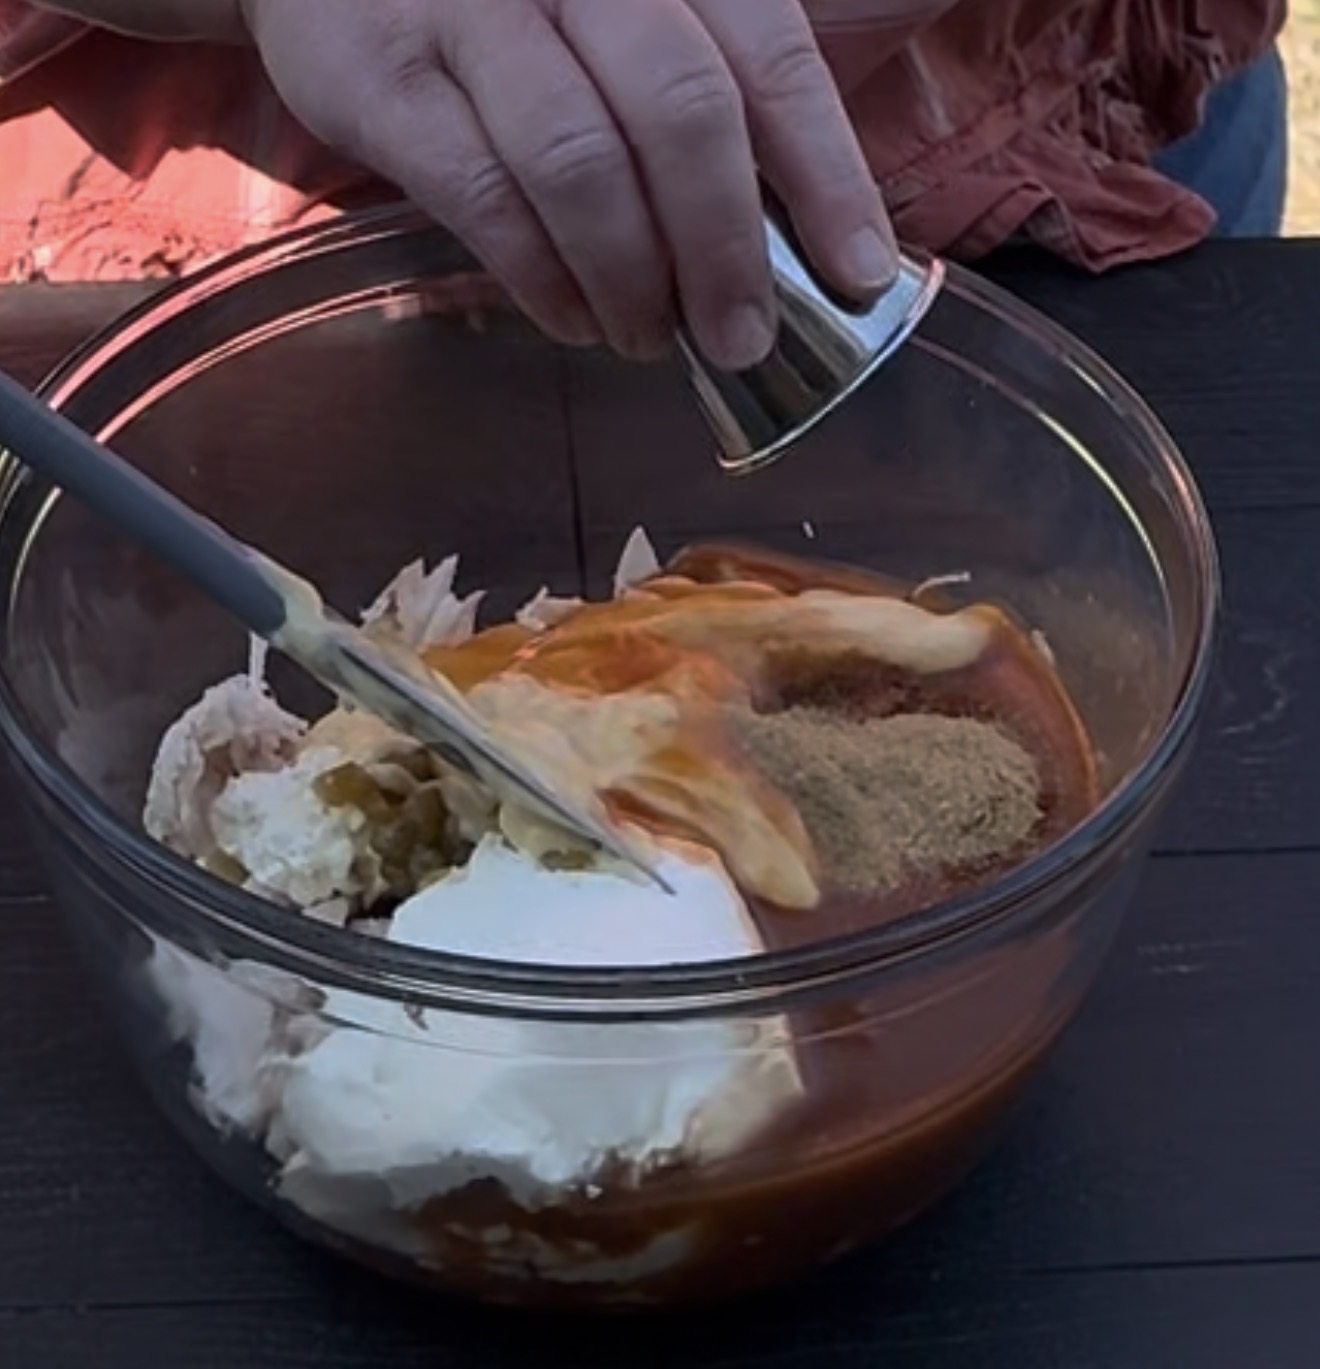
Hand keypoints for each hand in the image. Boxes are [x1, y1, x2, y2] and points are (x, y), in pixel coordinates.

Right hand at [239, 0, 896, 368]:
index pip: (771, 60)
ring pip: (581, 163)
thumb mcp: (628, 14)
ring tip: (648, 338)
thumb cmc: (516, 5)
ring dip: (629, 279)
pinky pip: (484, 198)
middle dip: (724, 251)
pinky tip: (573, 320)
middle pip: (684, 113)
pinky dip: (541, 279)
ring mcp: (472, 12)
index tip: (857, 273)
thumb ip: (708, 93)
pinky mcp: (385, 76)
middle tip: (739, 339)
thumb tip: (793, 241)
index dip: (827, 177)